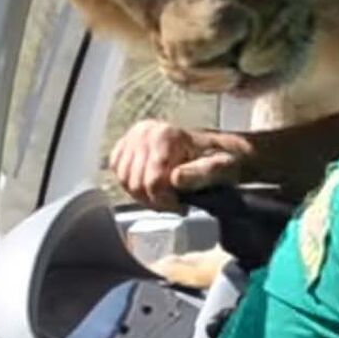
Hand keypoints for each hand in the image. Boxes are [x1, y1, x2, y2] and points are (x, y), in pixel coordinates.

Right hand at [108, 120, 250, 211]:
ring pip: (124, 180)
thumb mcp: (221, 166)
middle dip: (154, 200)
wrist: (214, 146)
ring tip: (163, 196)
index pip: (153, 182)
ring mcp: (133, 136)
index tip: (180, 206)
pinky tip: (149, 185)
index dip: (165, 201)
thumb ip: (200, 173)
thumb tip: (175, 178)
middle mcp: (145, 131)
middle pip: (136, 184)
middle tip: (172, 204)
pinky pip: (116, 171)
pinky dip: (130, 183)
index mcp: (165, 135)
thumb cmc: (220, 157)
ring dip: (142, 195)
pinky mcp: (125, 143)